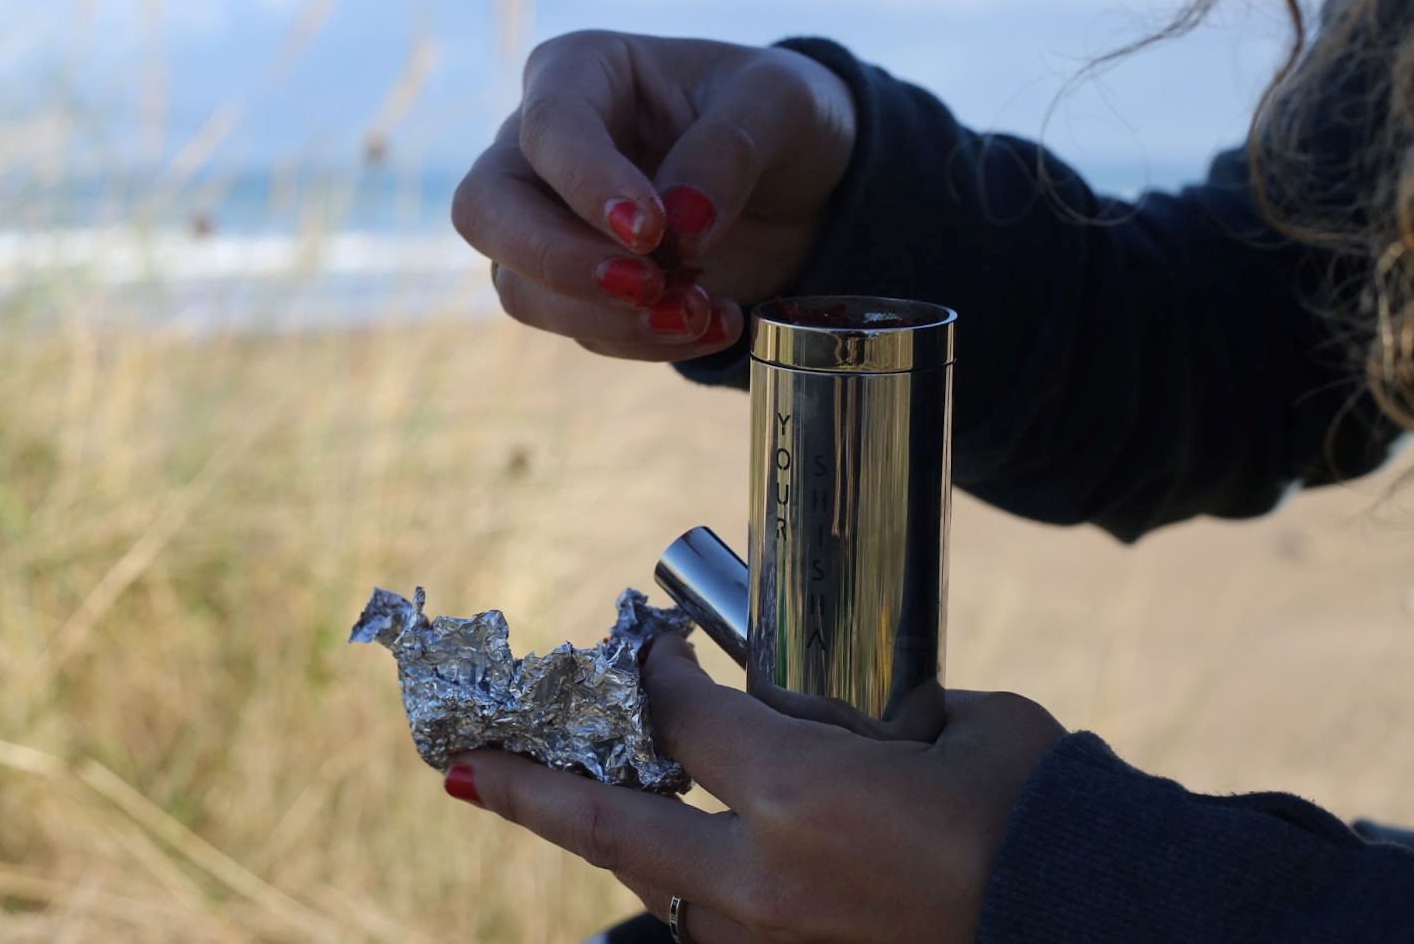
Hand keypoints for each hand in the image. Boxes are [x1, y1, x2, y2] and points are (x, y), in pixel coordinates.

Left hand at [444, 636, 1064, 942]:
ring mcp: (770, 942)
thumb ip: (861, 715)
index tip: (648, 647)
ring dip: (611, 842)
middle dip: (524, 786)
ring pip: (653, 887)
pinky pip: (711, 930)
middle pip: (608, 821)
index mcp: (800, 792)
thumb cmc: (1040, 811)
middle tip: (459, 763)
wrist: (1103, 923)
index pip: (678, 714)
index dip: (649, 670)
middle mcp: (761, 875)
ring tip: (569, 804)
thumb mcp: (948, 727)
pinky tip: (678, 871)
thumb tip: (814, 709)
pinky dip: (683, 896)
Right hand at [452, 31, 855, 360]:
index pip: (548, 126)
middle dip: (557, 261)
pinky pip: (579, 328)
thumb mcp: (781, 105)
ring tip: (702, 314)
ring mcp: (547, 223)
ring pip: (520, 286)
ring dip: (607, 318)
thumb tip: (681, 225)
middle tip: (645, 288)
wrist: (801, 186)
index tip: (652, 231)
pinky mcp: (575, 288)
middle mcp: (540, 148)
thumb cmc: (778, 117)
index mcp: (580, 72)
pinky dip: (644, 340)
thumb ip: (730, 148)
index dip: (587, 183)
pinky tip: (716, 324)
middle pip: (485, 210)